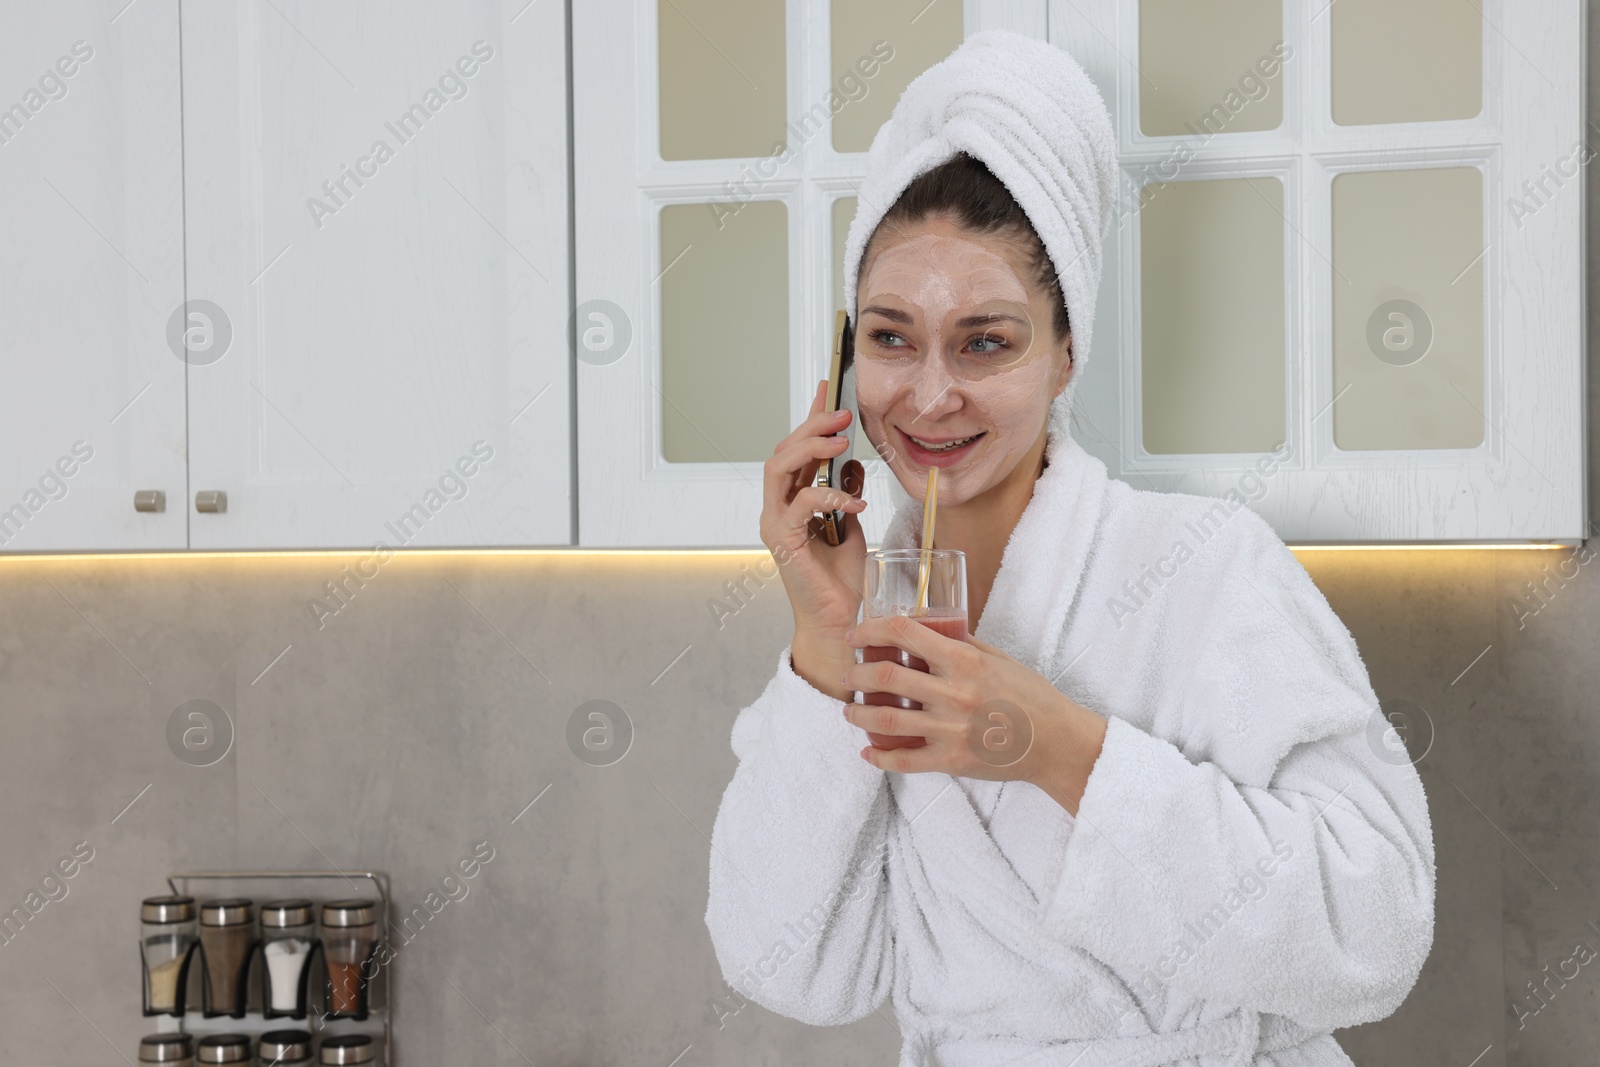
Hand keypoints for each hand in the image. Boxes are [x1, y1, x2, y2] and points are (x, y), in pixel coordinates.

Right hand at [761, 380, 868, 694]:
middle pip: (783, 452)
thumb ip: (845, 493)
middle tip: (842, 415)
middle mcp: (778, 509)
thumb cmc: (841, 581)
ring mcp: (776, 525)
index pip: (797, 450)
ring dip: (810, 449)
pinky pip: (798, 505)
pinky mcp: (783, 543)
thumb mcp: (851, 526)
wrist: (840, 622)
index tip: (827, 388)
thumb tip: (853, 462)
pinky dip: (827, 496)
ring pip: (779, 469)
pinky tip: (853, 502)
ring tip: (839, 441)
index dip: (810, 417)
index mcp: (793, 502)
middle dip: (812, 426)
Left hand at [840, 615, 1107, 813]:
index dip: (872, 630)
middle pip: (885, 677)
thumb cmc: (1031, 697)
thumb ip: (963, 644)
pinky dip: (878, 758)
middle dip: (857, 675)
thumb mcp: (999, 658)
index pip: (905, 633)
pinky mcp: (952, 761)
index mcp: (965, 661)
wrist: (1057, 743)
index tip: (856, 635)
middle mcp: (954, 693)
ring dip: (858, 715)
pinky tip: (867, 753)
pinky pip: (904, 761)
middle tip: (849, 675)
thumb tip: (929, 630)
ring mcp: (951, 730)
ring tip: (850, 711)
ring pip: (885, 721)